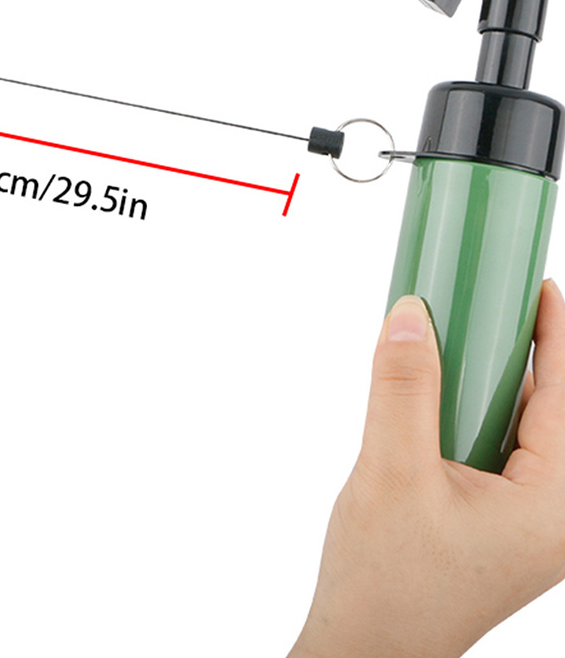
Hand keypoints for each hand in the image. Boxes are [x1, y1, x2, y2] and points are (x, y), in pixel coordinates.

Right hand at [289, 280, 564, 657]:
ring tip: (456, 341)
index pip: (564, 399)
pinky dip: (464, 414)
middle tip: (485, 304)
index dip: (555, 336)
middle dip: (517, 355)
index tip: (541, 286)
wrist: (362, 647)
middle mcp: (549, 514)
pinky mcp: (489, 525)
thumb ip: (404, 388)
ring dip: (485, 385)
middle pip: (544, 412)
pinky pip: (488, 451)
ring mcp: (520, 524)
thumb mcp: (391, 471)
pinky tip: (432, 395)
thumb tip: (413, 314)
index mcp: (552, 506)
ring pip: (513, 430)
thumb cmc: (386, 581)